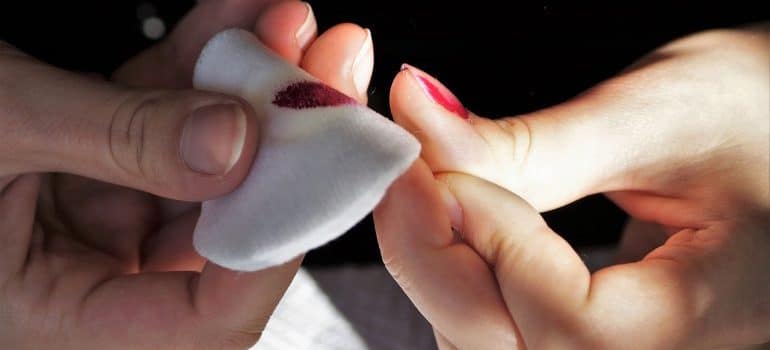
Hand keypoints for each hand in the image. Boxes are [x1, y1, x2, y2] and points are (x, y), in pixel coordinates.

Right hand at [0, 1, 373, 348]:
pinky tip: (238, 17)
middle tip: (323, 70)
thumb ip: (114, 138)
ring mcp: (87, 216)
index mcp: (50, 321)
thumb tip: (234, 142)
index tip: (315, 167)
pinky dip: (195, 63)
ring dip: (247, 87)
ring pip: (199, 161)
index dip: (269, 250)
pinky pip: (159, 115)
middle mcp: (80, 278)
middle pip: (218, 229)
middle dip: (281, 143)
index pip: (203, 324)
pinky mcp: (87, 157)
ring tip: (289, 23)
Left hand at [375, 25, 768, 348]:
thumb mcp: (658, 117)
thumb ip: (531, 145)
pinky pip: (496, 319)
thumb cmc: (762, 115)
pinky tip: (450, 207)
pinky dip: (455, 263)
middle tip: (403, 161)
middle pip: (504, 345)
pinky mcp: (581, 326)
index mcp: (703, 318)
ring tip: (423, 177)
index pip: (570, 324)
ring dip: (435, 258)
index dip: (490, 240)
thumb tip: (419, 120)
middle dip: (432, 252)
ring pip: (485, 340)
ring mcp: (614, 347)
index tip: (438, 159)